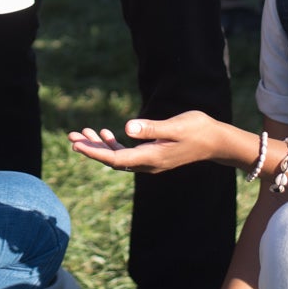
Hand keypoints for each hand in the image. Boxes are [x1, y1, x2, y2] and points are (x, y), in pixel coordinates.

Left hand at [68, 111, 233, 174]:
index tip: (76, 145)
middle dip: (91, 148)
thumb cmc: (198, 129)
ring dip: (100, 145)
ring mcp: (150, 161)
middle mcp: (148, 163)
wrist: (216, 142)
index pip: (116, 158)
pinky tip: (105, 133)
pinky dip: (114, 143)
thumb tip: (127, 128)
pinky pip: (127, 152)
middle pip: (112, 159)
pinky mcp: (153, 155)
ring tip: (81, 133)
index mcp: (151, 157)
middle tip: (70, 136)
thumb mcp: (175, 125)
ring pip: (118, 156)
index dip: (94, 152)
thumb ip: (151, 128)